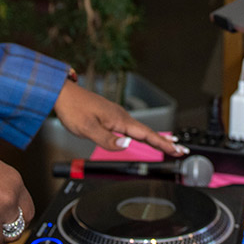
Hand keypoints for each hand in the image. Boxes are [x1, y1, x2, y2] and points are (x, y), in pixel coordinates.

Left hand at [52, 80, 187, 157]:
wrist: (63, 94)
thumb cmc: (73, 109)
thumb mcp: (87, 128)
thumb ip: (107, 139)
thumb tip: (126, 145)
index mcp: (119, 119)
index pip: (145, 134)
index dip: (162, 143)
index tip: (176, 149)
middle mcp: (121, 116)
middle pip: (147, 131)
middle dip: (165, 141)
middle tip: (181, 149)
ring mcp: (116, 115)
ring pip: (141, 129)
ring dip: (156, 138)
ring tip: (170, 144)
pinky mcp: (110, 116)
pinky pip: (132, 127)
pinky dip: (143, 133)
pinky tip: (143, 137)